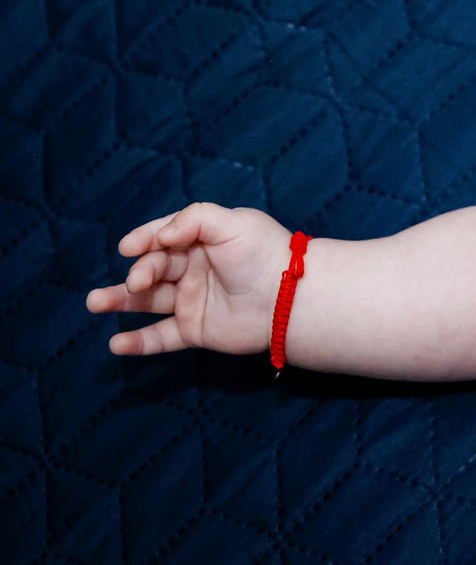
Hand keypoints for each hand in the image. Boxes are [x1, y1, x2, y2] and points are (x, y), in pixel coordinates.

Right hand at [85, 204, 292, 356]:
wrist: (291, 298)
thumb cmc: (266, 254)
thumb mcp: (233, 222)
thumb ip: (193, 219)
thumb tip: (159, 237)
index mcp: (203, 241)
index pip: (163, 237)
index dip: (144, 239)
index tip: (129, 246)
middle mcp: (195, 270)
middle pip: (154, 268)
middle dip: (139, 272)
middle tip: (138, 280)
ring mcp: (193, 301)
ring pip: (148, 301)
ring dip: (119, 302)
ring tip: (94, 302)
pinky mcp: (196, 330)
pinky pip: (161, 337)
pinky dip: (138, 342)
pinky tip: (116, 344)